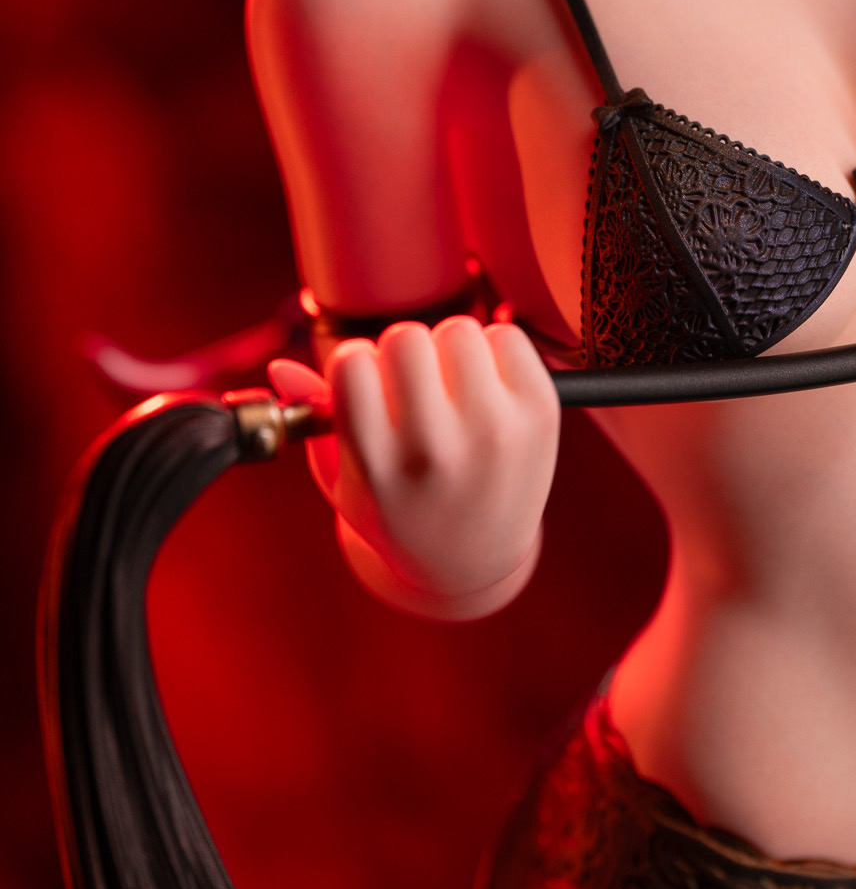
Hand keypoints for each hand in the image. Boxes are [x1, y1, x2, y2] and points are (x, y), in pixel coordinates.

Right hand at [269, 314, 559, 618]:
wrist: (472, 560)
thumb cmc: (399, 508)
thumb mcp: (344, 482)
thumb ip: (315, 423)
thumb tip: (281, 367)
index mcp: (380, 467)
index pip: (352, 363)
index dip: (356, 364)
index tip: (367, 386)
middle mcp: (438, 451)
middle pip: (407, 338)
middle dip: (403, 351)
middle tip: (412, 385)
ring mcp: (496, 432)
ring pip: (460, 329)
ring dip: (450, 348)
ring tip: (450, 388)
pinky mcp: (540, 415)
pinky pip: (508, 334)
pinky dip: (495, 349)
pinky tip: (486, 388)